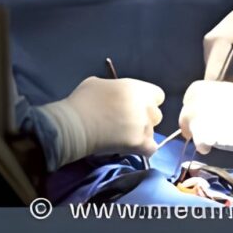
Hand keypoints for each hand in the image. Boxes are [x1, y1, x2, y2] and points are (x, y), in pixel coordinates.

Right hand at [38, 77, 164, 167]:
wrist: (75, 125)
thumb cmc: (84, 101)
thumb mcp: (100, 83)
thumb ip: (116, 88)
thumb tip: (116, 94)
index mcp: (139, 89)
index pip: (158, 96)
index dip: (148, 102)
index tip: (137, 107)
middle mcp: (145, 106)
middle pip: (156, 115)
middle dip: (145, 119)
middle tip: (128, 124)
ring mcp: (144, 125)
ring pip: (152, 132)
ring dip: (141, 134)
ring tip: (124, 137)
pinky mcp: (139, 143)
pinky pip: (151, 148)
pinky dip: (144, 149)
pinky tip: (132, 148)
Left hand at [179, 80, 232, 154]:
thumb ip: (221, 102)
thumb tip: (212, 113)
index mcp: (218, 86)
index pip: (193, 92)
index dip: (194, 105)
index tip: (200, 117)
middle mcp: (209, 95)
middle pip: (187, 107)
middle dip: (189, 120)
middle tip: (198, 133)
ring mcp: (207, 111)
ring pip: (187, 122)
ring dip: (194, 133)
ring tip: (206, 144)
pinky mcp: (208, 130)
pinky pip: (197, 138)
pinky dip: (202, 145)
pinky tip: (210, 148)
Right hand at [203, 0, 232, 90]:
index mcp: (218, 42)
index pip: (211, 78)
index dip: (218, 96)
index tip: (228, 111)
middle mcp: (209, 43)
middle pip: (211, 77)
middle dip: (223, 93)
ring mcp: (209, 44)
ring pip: (214, 74)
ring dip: (227, 85)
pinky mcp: (214, 47)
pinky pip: (217, 68)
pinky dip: (227, 77)